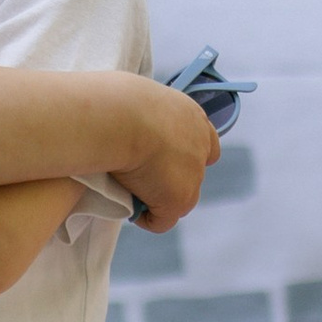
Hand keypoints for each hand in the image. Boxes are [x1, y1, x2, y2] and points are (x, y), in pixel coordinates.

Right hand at [107, 82, 218, 231]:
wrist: (121, 119)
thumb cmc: (117, 103)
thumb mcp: (136, 100)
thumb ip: (142, 116)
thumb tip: (125, 127)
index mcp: (192, 117)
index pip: (205, 142)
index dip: (183, 153)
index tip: (161, 158)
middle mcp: (199, 146)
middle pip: (191, 173)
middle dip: (169, 178)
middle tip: (139, 176)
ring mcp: (193, 175)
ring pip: (178, 198)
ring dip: (157, 198)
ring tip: (129, 192)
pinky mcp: (178, 200)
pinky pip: (162, 220)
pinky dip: (146, 218)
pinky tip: (129, 208)